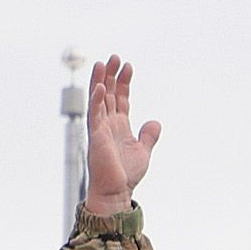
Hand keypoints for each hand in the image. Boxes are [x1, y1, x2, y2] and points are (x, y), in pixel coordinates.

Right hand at [83, 55, 160, 219]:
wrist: (116, 192)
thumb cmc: (125, 175)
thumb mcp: (143, 151)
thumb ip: (148, 136)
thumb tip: (155, 122)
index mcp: (119, 125)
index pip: (120, 98)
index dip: (124, 82)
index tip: (128, 66)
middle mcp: (108, 124)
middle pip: (108, 93)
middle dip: (111, 75)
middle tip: (115, 57)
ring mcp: (100, 129)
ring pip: (98, 100)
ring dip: (100, 81)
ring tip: (103, 63)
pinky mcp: (96, 137)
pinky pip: (95, 116)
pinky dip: (97, 101)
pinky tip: (100, 87)